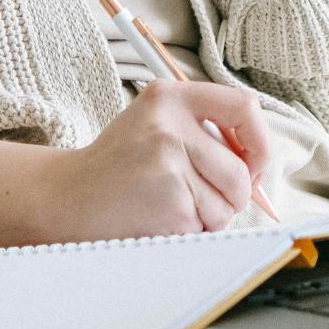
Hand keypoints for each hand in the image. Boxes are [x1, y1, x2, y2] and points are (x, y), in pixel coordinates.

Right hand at [45, 79, 272, 238]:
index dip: (260, 142)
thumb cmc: (117, 166)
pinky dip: (191, 231)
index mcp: (169, 97)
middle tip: (197, 197)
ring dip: (209, 217)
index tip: (252, 164)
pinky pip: (207, 226)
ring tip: (170, 205)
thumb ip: (203, 132)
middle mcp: (169, 125)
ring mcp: (169, 164)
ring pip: (229, 204)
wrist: (68, 197)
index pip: (244, 106)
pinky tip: (159, 219)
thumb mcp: (154, 126)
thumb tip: (260, 164)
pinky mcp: (170, 202)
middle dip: (232, 195)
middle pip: (241, 171)